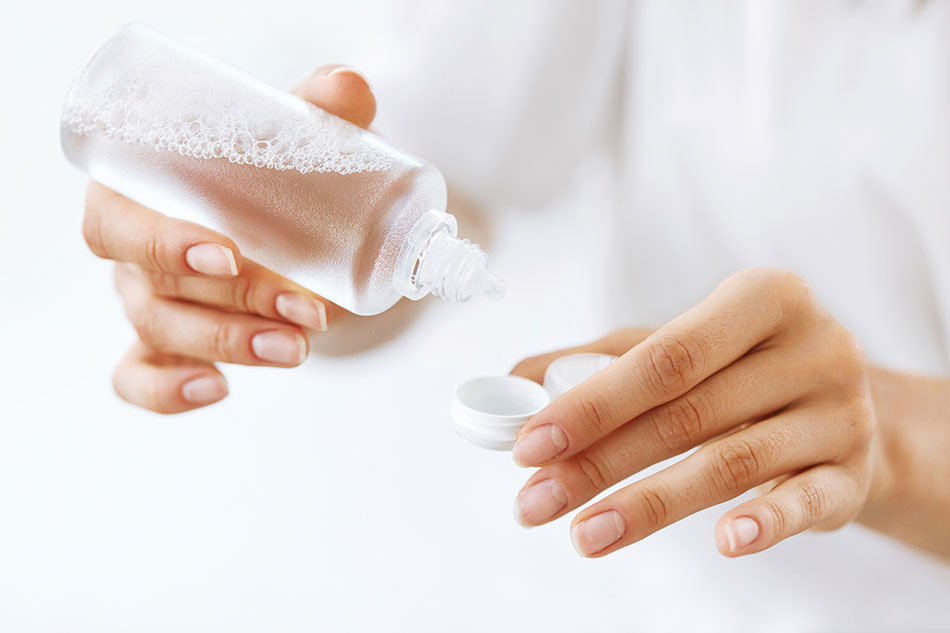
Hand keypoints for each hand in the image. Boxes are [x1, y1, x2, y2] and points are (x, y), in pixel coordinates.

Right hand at [82, 66, 376, 412]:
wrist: (281, 215)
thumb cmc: (269, 172)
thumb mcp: (292, 138)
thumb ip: (320, 110)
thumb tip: (346, 88)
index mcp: (141, 190)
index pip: (118, 219)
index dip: (163, 242)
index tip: (230, 255)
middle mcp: (135, 251)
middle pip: (151, 287)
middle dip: (230, 306)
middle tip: (304, 312)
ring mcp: (147, 301)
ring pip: (161, 333)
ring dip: (230, 345)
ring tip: (298, 348)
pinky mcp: (166, 345)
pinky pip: (142, 379)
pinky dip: (168, 393)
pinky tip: (217, 390)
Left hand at [511, 269, 877, 557]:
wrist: (847, 405)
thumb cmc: (743, 368)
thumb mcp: (681, 346)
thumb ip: (598, 360)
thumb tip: (512, 380)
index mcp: (764, 298)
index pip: (666, 355)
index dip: (593, 403)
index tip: (530, 446)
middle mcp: (812, 348)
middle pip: (688, 413)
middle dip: (599, 464)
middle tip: (536, 503)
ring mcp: (841, 413)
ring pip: (732, 463)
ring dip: (650, 505)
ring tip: (584, 535)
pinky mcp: (854, 473)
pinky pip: (807, 501)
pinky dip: (765, 522)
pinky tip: (723, 543)